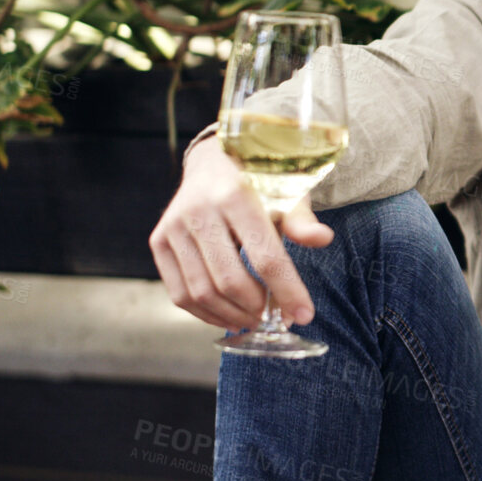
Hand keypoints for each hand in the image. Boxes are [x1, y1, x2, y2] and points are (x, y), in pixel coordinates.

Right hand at [147, 134, 332, 329]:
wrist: (215, 161)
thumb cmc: (261, 182)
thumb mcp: (288, 194)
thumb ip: (302, 221)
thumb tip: (323, 239)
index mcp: (236, 196)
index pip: (265, 256)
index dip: (287, 291)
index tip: (304, 315)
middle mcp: (199, 211)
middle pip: (229, 279)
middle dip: (257, 308)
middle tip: (276, 319)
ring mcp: (174, 227)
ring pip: (201, 291)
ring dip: (231, 315)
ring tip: (254, 319)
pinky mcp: (158, 241)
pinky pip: (179, 293)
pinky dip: (205, 313)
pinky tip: (229, 316)